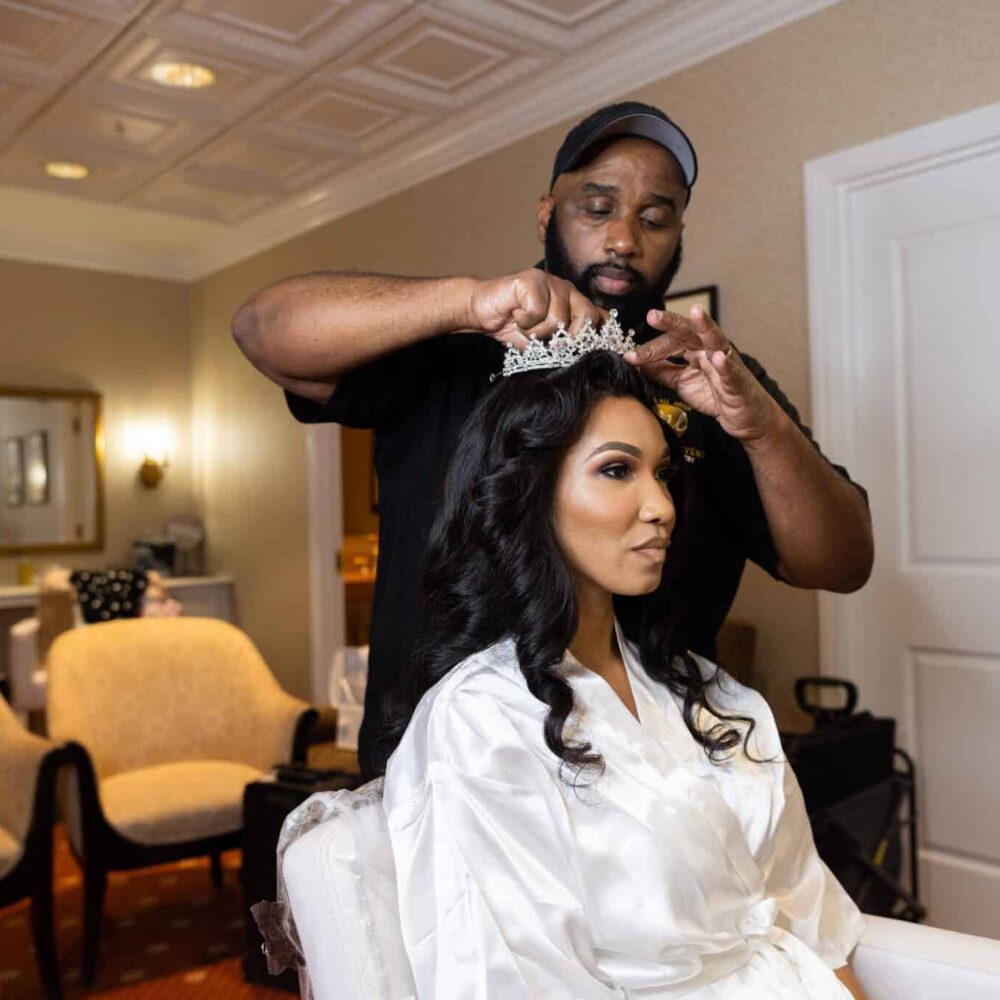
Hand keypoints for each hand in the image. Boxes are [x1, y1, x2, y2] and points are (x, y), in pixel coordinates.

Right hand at [466, 270, 605, 349]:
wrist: (482, 312)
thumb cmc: (514, 328)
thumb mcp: (547, 343)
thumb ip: (569, 344)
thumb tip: (590, 355)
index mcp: (575, 303)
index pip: (602, 318)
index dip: (596, 337)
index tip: (583, 351)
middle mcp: (568, 290)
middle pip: (588, 316)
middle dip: (568, 338)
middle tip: (546, 341)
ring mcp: (551, 282)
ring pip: (558, 319)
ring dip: (537, 332)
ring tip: (525, 326)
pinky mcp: (532, 279)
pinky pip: (538, 311)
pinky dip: (524, 322)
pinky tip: (516, 315)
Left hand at [625, 304, 780, 441]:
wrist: (745, 418)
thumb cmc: (716, 396)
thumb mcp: (683, 383)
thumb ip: (663, 371)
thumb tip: (637, 363)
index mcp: (695, 350)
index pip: (670, 342)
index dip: (650, 349)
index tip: (629, 356)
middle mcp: (710, 351)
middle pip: (689, 332)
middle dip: (671, 323)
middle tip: (652, 315)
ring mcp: (727, 364)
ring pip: (715, 341)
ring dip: (705, 326)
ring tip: (695, 312)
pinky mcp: (738, 382)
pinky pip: (731, 371)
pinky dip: (726, 364)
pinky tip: (719, 357)